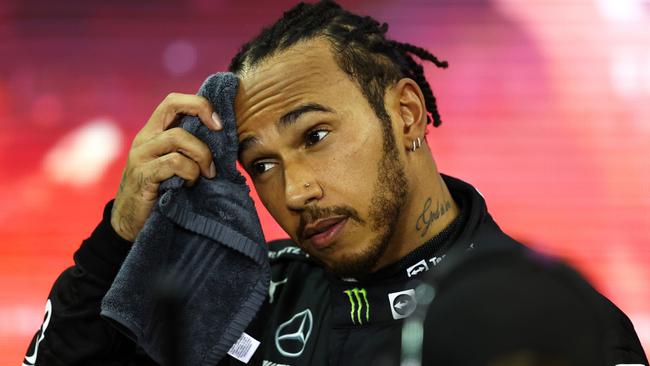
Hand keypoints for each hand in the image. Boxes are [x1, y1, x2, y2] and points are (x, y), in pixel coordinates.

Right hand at [111, 93, 221, 241]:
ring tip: (206, 174)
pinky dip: (190, 172)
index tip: (218, 122)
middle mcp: (145, 139)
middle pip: (172, 105)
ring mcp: (141, 156)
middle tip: (220, 133)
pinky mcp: (142, 176)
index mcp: (153, 133)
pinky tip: (190, 185)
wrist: (130, 224)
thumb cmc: (161, 193)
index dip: (198, 104)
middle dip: (202, 112)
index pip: (173, 101)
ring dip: (201, 154)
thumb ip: (189, 150)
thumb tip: (225, 141)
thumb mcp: (174, 167)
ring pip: (178, 137)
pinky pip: (174, 163)